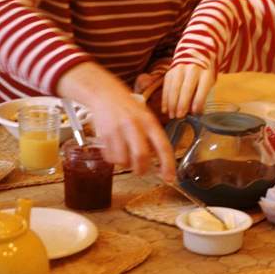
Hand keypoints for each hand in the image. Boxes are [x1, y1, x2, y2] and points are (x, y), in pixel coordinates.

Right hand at [58, 62, 175, 181]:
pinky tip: (115, 149)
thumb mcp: (146, 118)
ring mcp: (118, 131)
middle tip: (141, 171)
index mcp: (149, 122)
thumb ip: (153, 138)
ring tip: (126, 156)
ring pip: (123, 160)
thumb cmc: (128, 109)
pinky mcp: (104, 135)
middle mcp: (135, 126)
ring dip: (126, 164)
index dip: (168, 165)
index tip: (170, 178)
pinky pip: (110, 157)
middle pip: (141, 156)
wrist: (105, 95)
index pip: (163, 146)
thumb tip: (161, 161)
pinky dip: (114, 159)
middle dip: (142, 169)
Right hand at [162, 63, 214, 118]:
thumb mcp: (209, 81)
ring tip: (171, 115)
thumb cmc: (204, 73)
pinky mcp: (170, 71)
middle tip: (179, 117)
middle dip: (182, 104)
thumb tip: (195, 112)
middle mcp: (192, 69)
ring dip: (172, 103)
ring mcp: (180, 69)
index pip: (202, 88)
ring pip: (174, 88)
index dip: (198, 101)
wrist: (195, 54)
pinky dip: (165, 99)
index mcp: (206, 73)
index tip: (194, 113)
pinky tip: (165, 109)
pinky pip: (166, 86)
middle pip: (186, 88)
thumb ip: (202, 94)